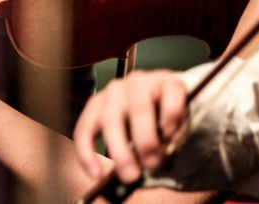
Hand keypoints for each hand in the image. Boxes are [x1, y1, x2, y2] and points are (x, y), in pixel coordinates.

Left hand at [72, 70, 187, 184]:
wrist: (173, 95)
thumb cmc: (146, 120)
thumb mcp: (129, 136)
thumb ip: (127, 152)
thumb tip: (130, 174)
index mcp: (100, 104)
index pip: (85, 128)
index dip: (86, 152)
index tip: (96, 175)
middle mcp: (117, 91)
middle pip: (111, 120)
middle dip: (121, 152)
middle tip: (132, 175)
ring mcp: (143, 83)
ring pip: (139, 109)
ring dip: (146, 139)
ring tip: (154, 160)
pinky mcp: (169, 82)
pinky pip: (169, 104)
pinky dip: (170, 123)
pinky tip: (171, 134)